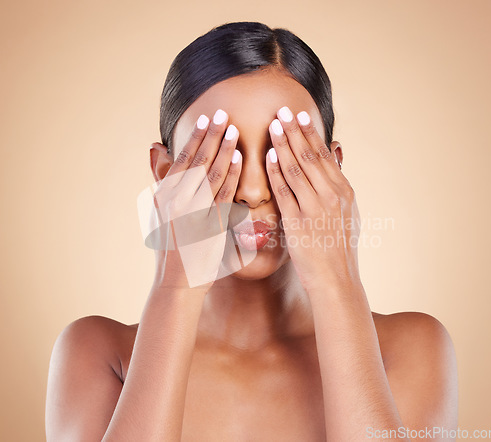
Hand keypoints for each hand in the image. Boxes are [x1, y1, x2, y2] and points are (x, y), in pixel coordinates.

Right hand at [149, 110, 242, 289]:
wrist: (177, 283)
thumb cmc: (172, 249)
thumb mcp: (160, 213)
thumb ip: (163, 182)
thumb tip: (158, 151)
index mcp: (164, 196)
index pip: (183, 160)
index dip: (196, 138)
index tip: (206, 119)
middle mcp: (176, 201)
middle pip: (197, 161)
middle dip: (211, 135)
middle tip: (223, 113)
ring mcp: (192, 212)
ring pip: (211, 174)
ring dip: (224, 150)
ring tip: (234, 129)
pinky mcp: (208, 225)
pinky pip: (223, 195)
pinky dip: (232, 175)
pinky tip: (240, 159)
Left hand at [265, 106, 361, 291]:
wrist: (336, 279)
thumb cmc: (338, 246)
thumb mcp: (348, 211)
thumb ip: (339, 181)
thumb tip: (337, 152)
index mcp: (344, 191)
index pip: (324, 156)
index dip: (311, 134)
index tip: (300, 116)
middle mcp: (332, 195)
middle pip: (311, 156)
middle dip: (296, 131)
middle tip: (283, 110)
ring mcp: (316, 208)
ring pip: (297, 169)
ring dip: (284, 145)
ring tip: (274, 125)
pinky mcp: (298, 222)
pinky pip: (285, 191)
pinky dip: (276, 172)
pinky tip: (269, 156)